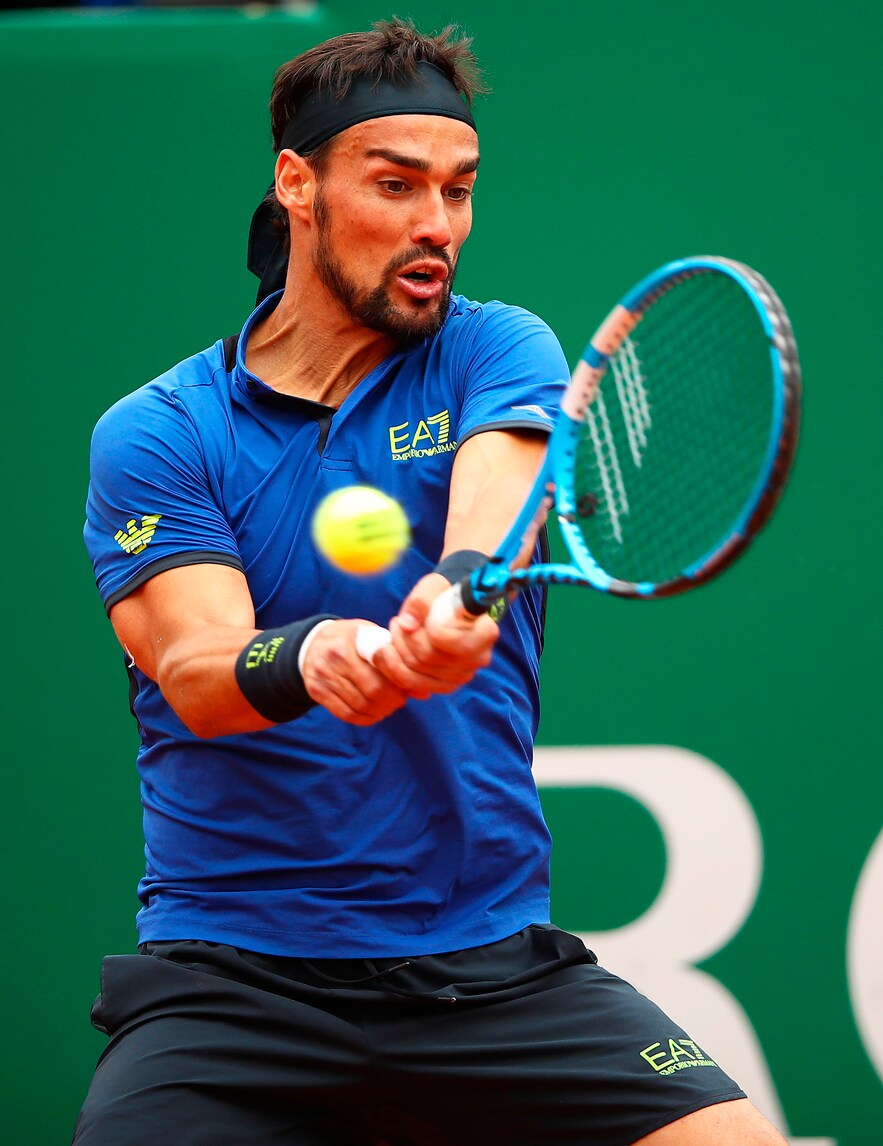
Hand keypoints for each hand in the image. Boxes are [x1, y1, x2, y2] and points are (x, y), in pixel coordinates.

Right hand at [301, 619, 410, 724]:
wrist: (312, 643)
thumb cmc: (351, 639)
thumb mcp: (371, 637)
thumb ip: (396, 659)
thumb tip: (423, 691)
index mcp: (352, 641)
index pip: (382, 669)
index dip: (399, 683)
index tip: (406, 687)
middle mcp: (336, 659)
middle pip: (373, 691)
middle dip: (392, 700)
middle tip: (400, 700)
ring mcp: (324, 677)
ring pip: (360, 705)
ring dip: (380, 711)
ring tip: (388, 706)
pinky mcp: (317, 692)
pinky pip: (346, 714)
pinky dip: (364, 718)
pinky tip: (373, 713)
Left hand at [372, 573, 499, 695]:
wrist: (450, 608)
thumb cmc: (444, 593)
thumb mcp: (434, 586)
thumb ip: (421, 601)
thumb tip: (407, 624)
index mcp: (484, 632)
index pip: (450, 642)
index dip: (427, 631)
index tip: (416, 618)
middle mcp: (477, 658)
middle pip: (428, 659)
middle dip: (403, 640)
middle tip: (395, 622)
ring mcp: (462, 675)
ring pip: (418, 674)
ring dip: (396, 654)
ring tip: (394, 634)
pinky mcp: (447, 685)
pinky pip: (416, 686)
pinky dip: (397, 670)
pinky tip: (392, 652)